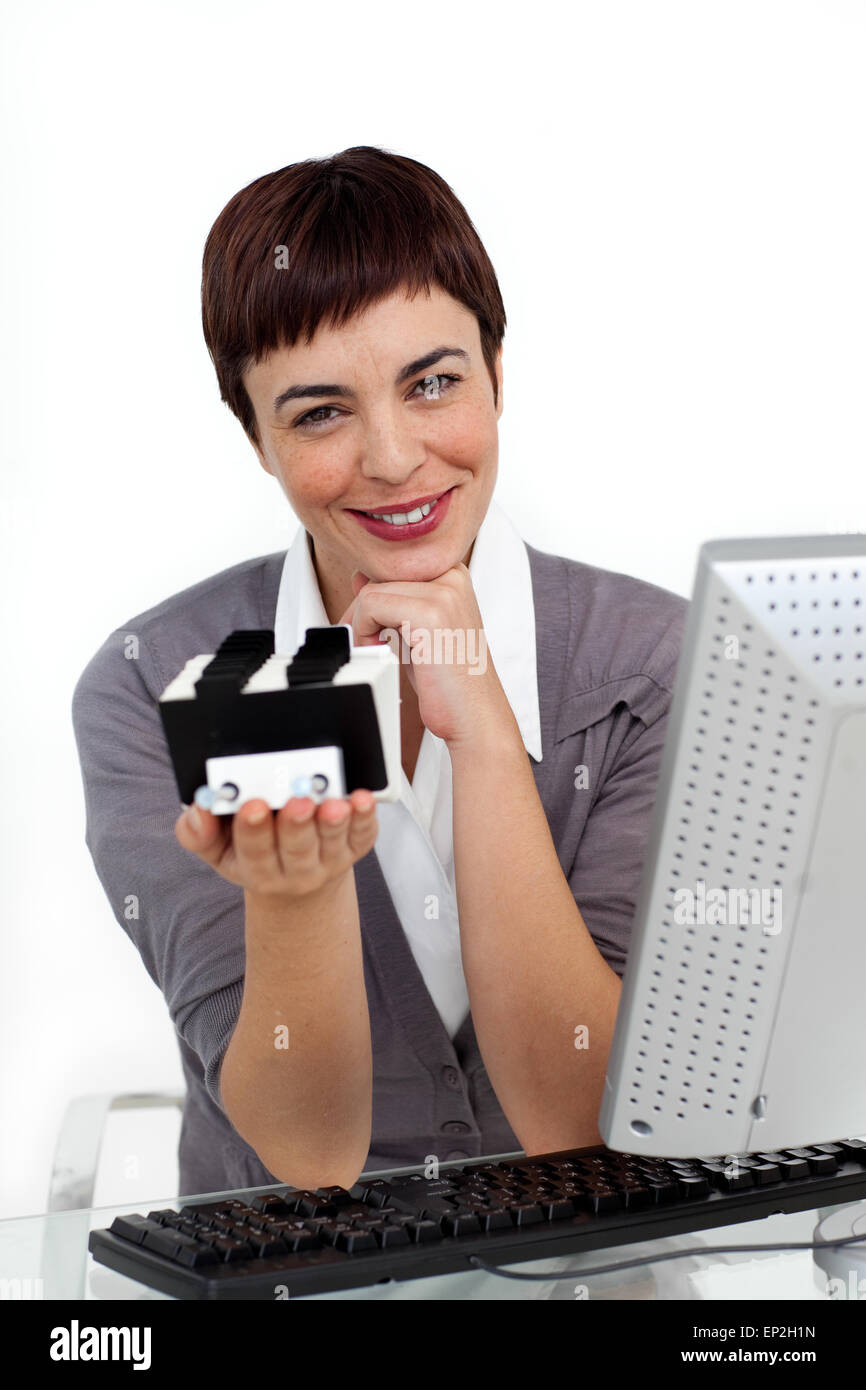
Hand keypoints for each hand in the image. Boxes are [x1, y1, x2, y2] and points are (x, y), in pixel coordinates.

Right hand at [174, 790, 378, 899]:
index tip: (252, 805)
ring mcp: (327, 861)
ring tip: (334, 804)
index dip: (253, 830)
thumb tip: (199, 808)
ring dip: (334, 822)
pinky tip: (362, 800)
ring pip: (331, 843)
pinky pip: (362, 835)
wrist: (294, 879)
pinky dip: (364, 818)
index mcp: (256, 868)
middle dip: (296, 823)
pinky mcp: (354, 849)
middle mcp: (294, 870)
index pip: (252, 851)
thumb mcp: (218, 849)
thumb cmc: (254, 853)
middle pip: (296, 848)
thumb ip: (199, 832)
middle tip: (298, 800)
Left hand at [338, 565, 514, 749]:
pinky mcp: (430, 612)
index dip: (372, 596)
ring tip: (378, 649)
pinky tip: (380, 652)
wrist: (474, 714)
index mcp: (452, 574)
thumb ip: (393, 599)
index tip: (370, 626)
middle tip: (370, 643)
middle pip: (378, 575)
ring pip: (370, 591)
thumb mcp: (416, 629)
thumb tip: (360, 576)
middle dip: (362, 612)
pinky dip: (363, 632)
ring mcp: (444, 592)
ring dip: (362, 625)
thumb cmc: (449, 679)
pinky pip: (371, 605)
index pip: (392, 564)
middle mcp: (452, 576)